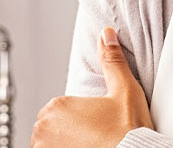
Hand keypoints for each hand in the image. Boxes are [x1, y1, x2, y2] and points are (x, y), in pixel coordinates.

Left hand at [32, 27, 153, 147]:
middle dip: (70, 132)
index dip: (80, 118)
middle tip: (95, 137)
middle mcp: (43, 129)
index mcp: (57, 107)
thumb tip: (106, 35)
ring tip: (90, 146)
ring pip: (50, 144)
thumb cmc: (128, 130)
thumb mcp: (124, 90)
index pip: (61, 110)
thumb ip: (112, 62)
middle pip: (53, 128)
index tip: (96, 125)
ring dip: (63, 145)